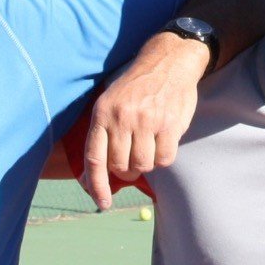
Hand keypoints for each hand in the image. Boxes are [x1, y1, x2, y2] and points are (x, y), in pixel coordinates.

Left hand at [83, 30, 208, 208]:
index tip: (102, 202)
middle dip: (125, 172)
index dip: (96, 185)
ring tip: (149, 146)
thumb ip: (103, 133)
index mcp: (103, 113)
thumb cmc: (137, 86)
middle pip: (120, 166)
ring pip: (143, 165)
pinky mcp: (170, 124)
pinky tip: (163, 142)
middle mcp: (122, 118)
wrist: (169, 61)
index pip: (95, 158)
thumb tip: (94, 175)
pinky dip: (164, 157)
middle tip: (132, 161)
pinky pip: (165, 159)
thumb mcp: (110, 100)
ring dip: (146, 163)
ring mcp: (147, 121)